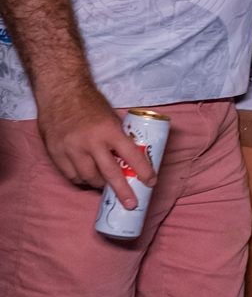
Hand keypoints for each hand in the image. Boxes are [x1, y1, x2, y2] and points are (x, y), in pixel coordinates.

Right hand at [35, 85, 152, 207]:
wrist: (60, 92)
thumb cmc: (90, 103)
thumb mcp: (111, 116)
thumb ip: (119, 136)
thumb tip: (131, 155)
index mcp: (109, 131)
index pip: (131, 156)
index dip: (143, 171)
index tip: (150, 182)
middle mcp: (90, 142)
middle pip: (109, 174)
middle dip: (122, 191)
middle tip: (131, 203)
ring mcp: (71, 149)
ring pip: (88, 178)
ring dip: (99, 184)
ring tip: (106, 185)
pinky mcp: (56, 153)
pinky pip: (71, 175)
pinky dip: (81, 179)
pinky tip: (87, 177)